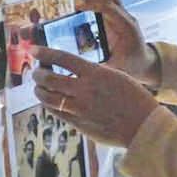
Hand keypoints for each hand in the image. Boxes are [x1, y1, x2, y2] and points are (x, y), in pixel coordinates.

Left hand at [31, 47, 159, 147]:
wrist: (143, 126)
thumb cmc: (134, 99)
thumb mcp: (116, 76)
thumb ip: (94, 73)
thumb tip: (76, 71)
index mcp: (95, 73)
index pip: (62, 58)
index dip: (44, 53)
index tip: (33, 50)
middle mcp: (84, 90)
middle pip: (49, 79)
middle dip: (38, 74)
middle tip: (36, 72)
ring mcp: (80, 109)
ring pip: (48, 98)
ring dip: (39, 91)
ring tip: (39, 88)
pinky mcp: (80, 125)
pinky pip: (57, 114)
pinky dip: (50, 106)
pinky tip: (50, 103)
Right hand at [79, 0, 155, 83]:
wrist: (144, 62)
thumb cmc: (132, 67)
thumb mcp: (117, 71)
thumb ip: (102, 70)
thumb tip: (83, 72)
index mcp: (126, 27)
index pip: (109, 6)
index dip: (93, 3)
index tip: (77, 7)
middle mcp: (124, 16)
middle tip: (76, 5)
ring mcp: (119, 13)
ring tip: (78, 6)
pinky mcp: (113, 15)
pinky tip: (81, 12)